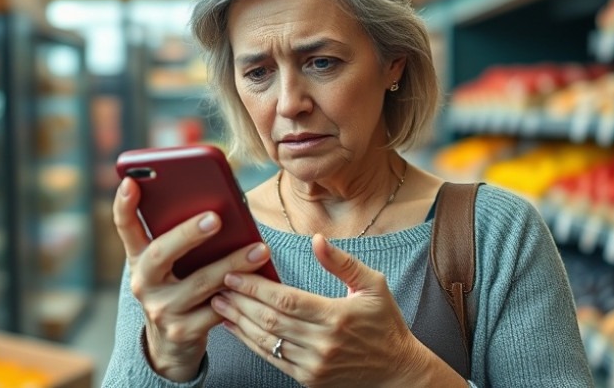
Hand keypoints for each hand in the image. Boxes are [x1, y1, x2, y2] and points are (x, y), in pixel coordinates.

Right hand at [113, 177, 272, 380]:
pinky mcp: (182, 331)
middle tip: (215, 217)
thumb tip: (222, 207)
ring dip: (233, 264)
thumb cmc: (180, 287)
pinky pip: (216, 310)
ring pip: (200, 282)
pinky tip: (258, 283)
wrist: (172, 344)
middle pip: (161, 253)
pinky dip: (238, 294)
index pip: (125, 227)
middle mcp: (143, 283)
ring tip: (260, 249)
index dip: (124, 204)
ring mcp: (161, 309)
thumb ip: (184, 238)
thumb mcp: (173, 264)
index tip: (130, 180)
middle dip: (188, 233)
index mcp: (139, 258)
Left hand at [210, 234, 427, 386]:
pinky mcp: (307, 378)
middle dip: (240, 301)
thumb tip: (317, 240)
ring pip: (266, 340)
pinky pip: (272, 358)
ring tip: (218, 304)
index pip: (286, 300)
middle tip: (217, 284)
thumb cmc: (385, 324)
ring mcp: (313, 364)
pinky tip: (235, 328)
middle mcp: (322, 343)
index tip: (234, 273)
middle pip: (270, 319)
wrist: (396, 372)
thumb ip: (343, 263)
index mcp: (336, 316)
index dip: (256, 287)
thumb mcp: (373, 286)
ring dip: (238, 322)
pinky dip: (250, 342)